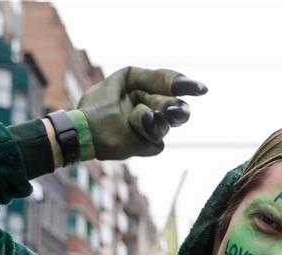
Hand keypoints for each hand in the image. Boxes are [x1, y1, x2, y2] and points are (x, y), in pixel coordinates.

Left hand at [78, 66, 206, 159]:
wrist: (80, 134)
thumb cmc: (99, 106)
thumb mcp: (124, 81)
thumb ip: (152, 82)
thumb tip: (174, 100)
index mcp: (144, 86)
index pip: (170, 82)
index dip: (185, 84)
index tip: (200, 90)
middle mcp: (151, 106)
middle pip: (173, 106)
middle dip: (174, 108)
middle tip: (174, 110)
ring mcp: (150, 128)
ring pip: (165, 125)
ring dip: (153, 123)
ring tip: (142, 119)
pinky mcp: (147, 145)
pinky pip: (156, 144)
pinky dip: (146, 138)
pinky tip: (132, 134)